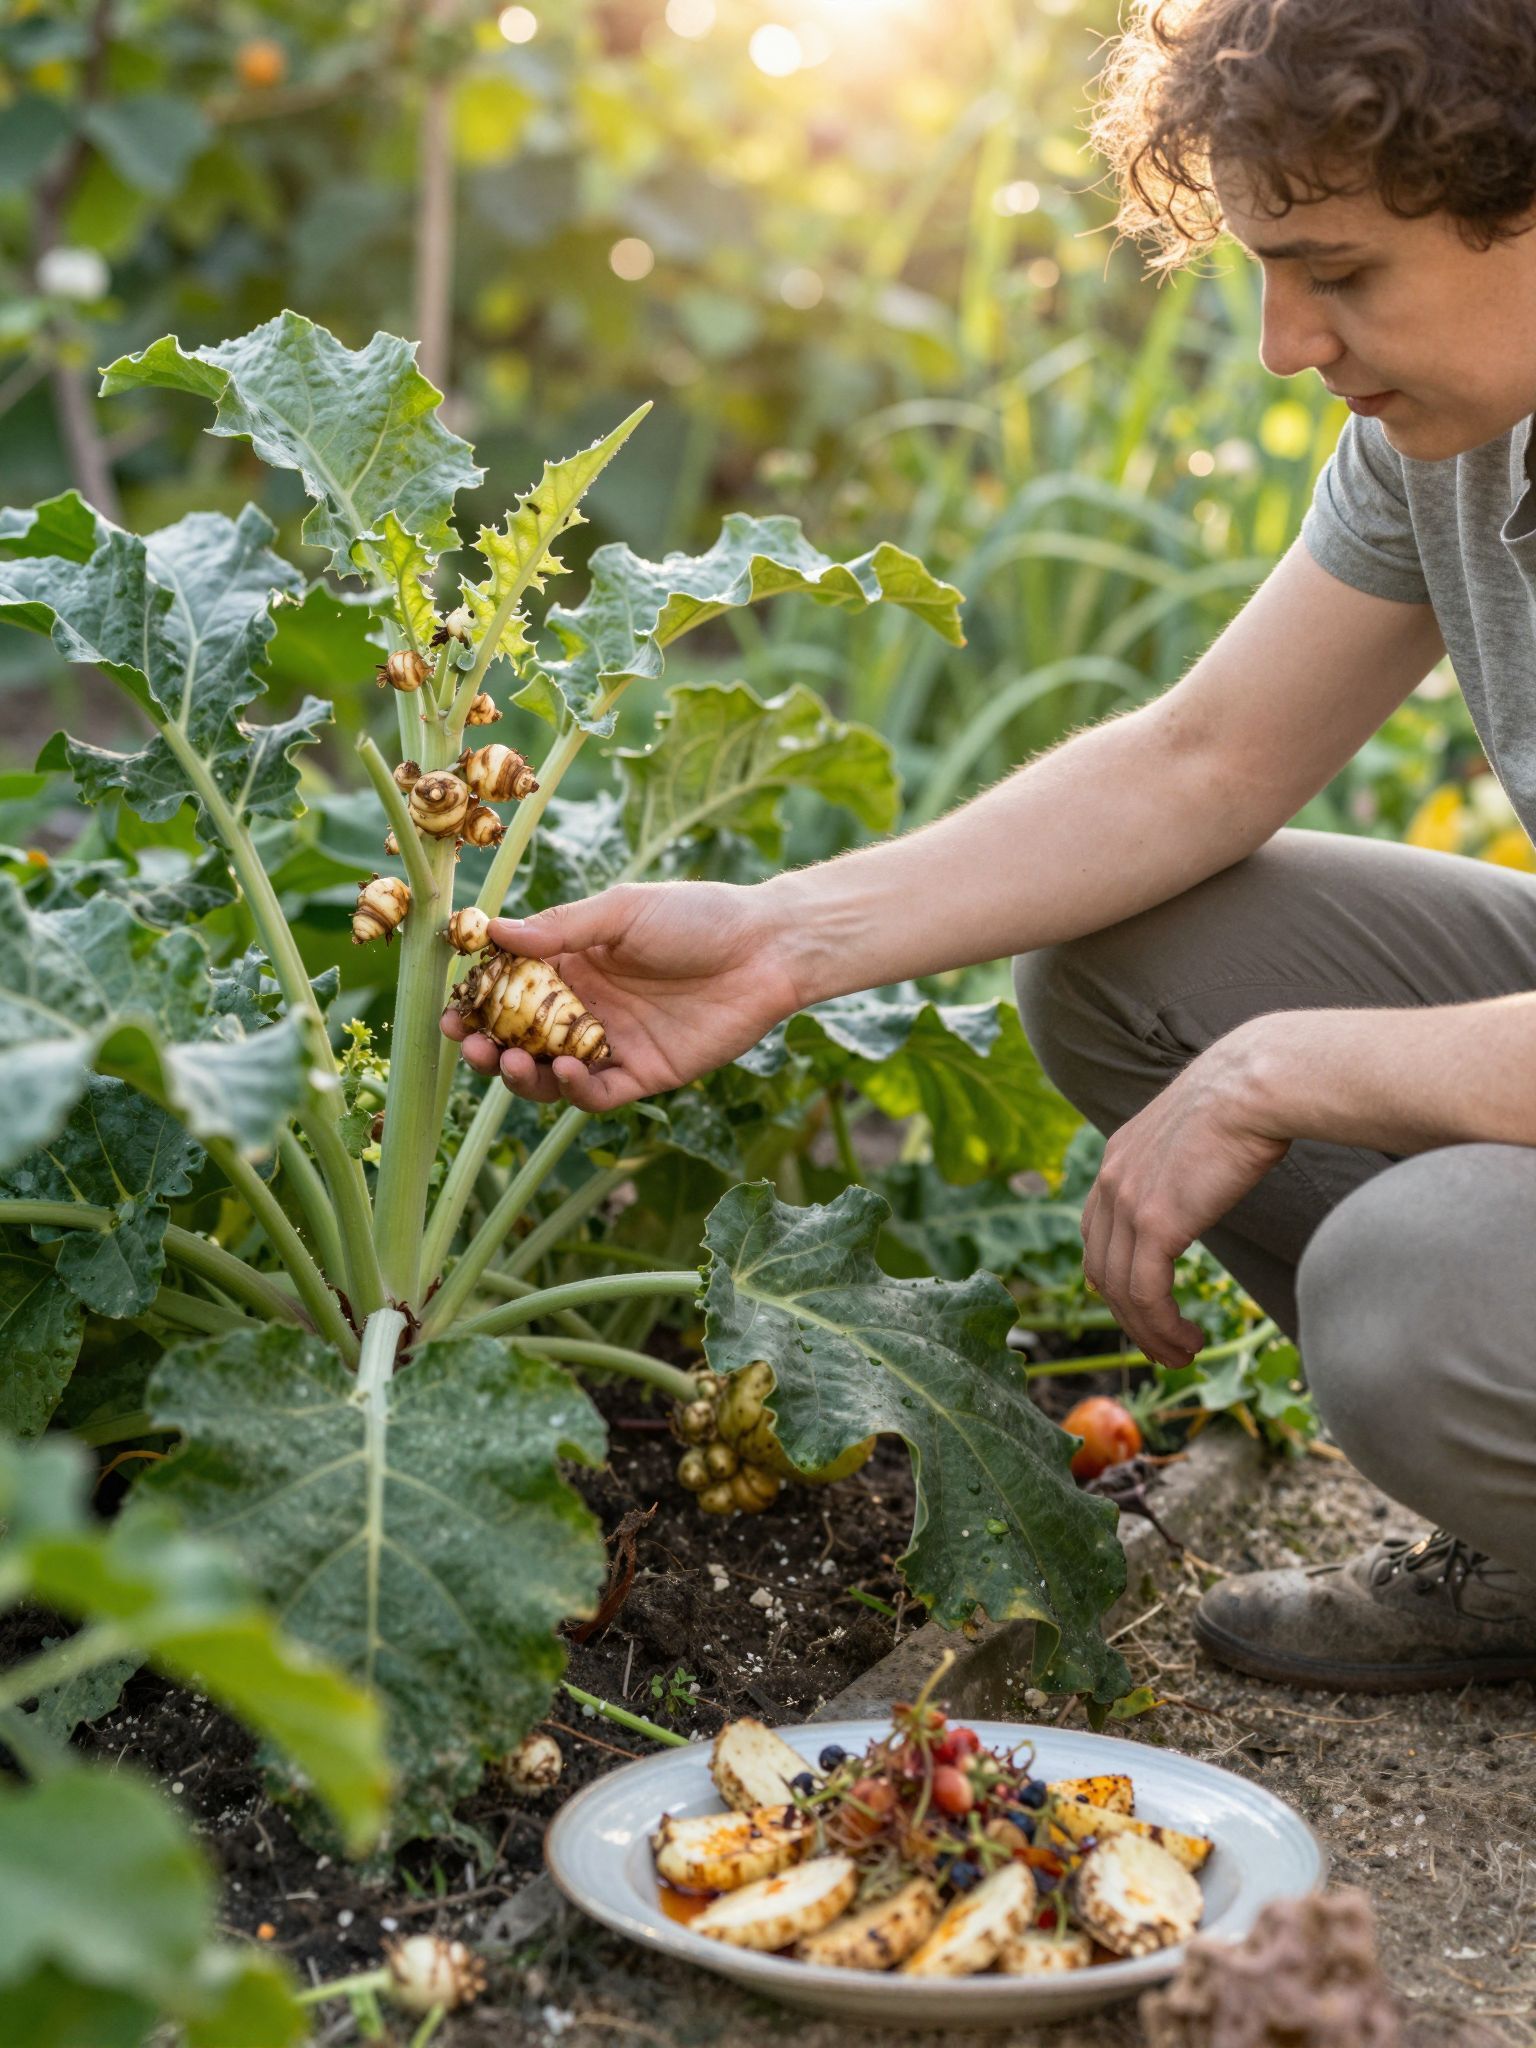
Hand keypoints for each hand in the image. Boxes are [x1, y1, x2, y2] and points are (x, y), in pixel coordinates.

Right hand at [439, 880, 804, 1110]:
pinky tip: (568, 1070)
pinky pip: (598, 1093)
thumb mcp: (622, 912)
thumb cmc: (696, 916)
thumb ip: (562, 928)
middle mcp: (586, 1006)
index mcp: (573, 962)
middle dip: (487, 1045)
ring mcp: (613, 1043)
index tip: (451, 1009)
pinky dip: (575, 1090)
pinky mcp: (645, 1073)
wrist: (766, 948)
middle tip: (468, 1043)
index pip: (509, 988)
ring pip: (551, 1074)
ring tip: (507, 1060)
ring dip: (522, 1074)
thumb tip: (493, 930)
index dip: (476, 1002)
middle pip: (520, 1038)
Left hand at [1078, 1028, 1289, 1368]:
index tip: (1141, 1311)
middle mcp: (1110, 1181)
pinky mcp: (1155, 1222)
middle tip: (1159, 1349)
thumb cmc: (1245, 1103)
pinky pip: (1146, 1294)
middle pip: (1101, 1271)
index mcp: (1116, 1160)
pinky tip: (1188, 1342)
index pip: (1096, 1236)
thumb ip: (1183, 1166)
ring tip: (1179, 1356)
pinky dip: (1162, 1328)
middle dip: (1128, 1320)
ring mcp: (1127, 1202)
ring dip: (1148, 1334)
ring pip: (1121, 1292)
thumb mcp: (1196, 1136)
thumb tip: (1207, 1180)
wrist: (1254, 1084)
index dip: (1113, 1281)